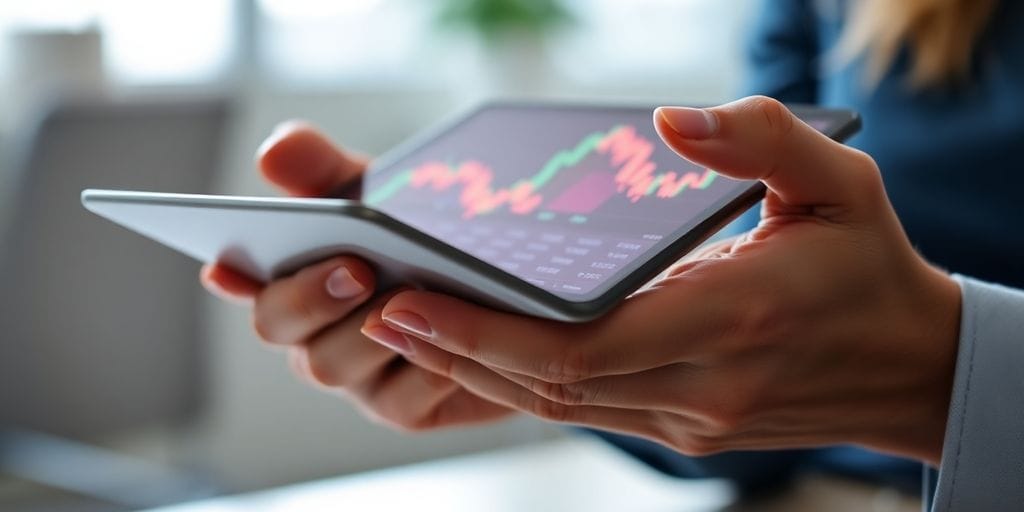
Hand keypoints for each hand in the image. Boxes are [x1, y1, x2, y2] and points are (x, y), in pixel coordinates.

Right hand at [200, 122, 513, 430]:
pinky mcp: (403, 408)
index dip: (234, 276)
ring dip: (368, 329)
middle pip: (279, 326)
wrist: (498, 294)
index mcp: (295, 280)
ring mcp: (354, 376)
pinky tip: (451, 334)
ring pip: (333, 364)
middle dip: (310, 296)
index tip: (226, 264)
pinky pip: (400, 398)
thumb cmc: (420, 239)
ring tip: (410, 294)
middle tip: (354, 268)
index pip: (247, 279)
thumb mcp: (377, 193)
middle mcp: (312, 333)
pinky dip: (423, 364)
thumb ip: (325, 169)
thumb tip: (274, 151)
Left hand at [363, 97, 961, 463]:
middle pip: (548, 384)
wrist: (909, 366)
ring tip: (412, 326)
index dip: (487, 332)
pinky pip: (583, 409)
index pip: (581, 346)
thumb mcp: (839, 180)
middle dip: (456, 350)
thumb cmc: (868, 266)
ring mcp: (687, 420)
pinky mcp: (681, 428)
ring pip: (557, 406)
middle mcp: (700, 388)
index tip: (415, 298)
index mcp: (732, 322)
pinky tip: (483, 348)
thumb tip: (669, 120)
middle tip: (383, 308)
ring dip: (478, 369)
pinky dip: (524, 381)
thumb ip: (759, 138)